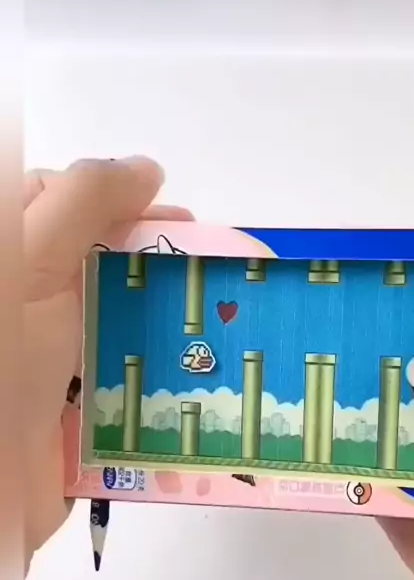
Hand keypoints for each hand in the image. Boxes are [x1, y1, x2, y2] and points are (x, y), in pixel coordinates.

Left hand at [24, 156, 192, 571]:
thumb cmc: (2, 366)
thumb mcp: (26, 259)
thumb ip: (82, 200)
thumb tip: (145, 169)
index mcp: (21, 261)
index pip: (68, 205)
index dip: (122, 201)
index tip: (175, 218)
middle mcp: (39, 306)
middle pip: (108, 263)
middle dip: (161, 261)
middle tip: (211, 268)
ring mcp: (63, 361)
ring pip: (129, 320)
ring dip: (175, 318)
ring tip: (225, 319)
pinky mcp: (89, 410)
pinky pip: (137, 379)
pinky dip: (171, 373)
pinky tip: (209, 371)